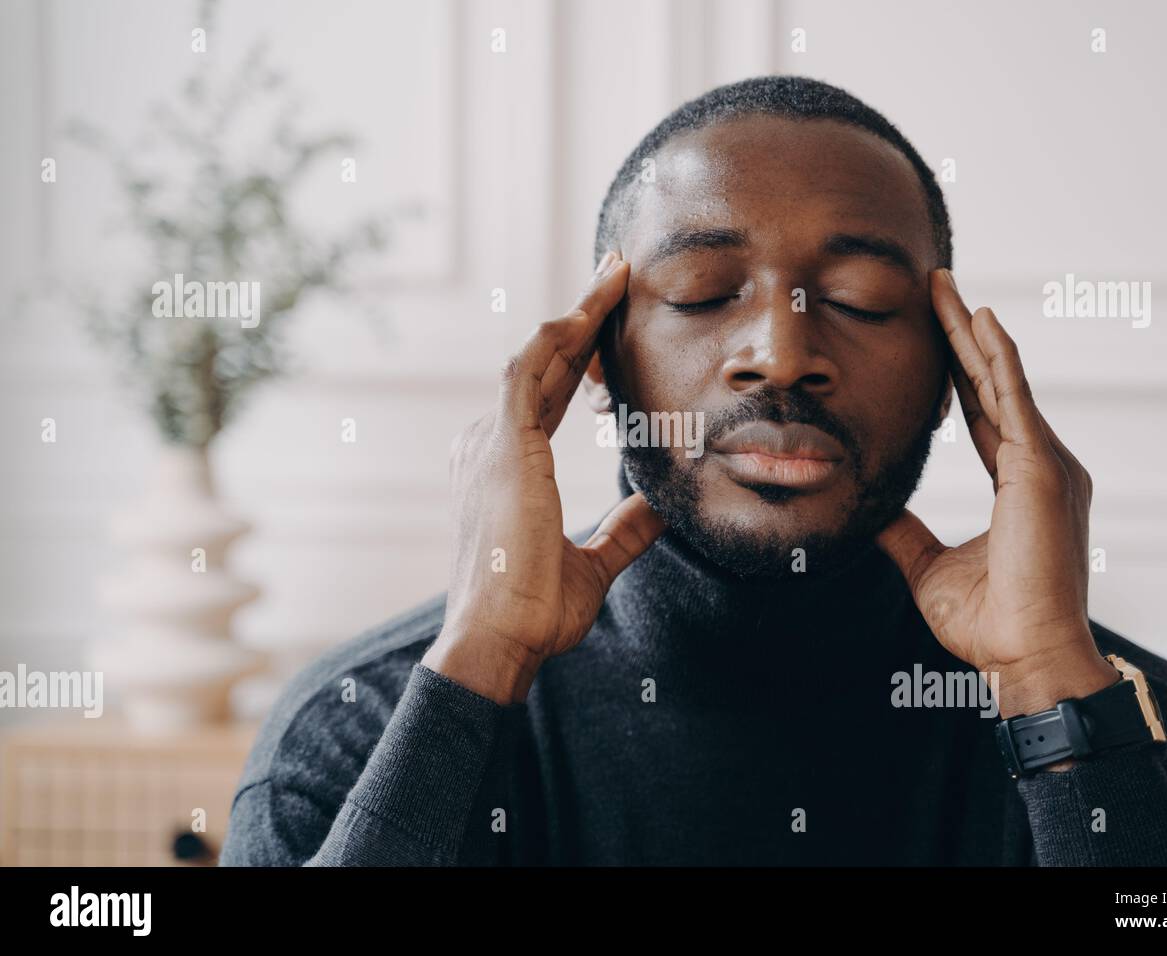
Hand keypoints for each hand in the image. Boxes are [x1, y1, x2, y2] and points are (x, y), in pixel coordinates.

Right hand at [424, 251, 665, 703]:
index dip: (577, 359)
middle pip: (543, 367)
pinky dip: (558, 338)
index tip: (607, 328)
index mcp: (506, 467)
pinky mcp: (503, 445)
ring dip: (577, 315)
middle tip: (617, 276)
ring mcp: (491, 441)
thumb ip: (627, 528)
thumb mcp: (596, 561)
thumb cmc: (535, 610)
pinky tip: (588, 312)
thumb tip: (664, 505)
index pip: (546, 397)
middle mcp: (490, 445)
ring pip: (538, 357)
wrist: (500, 638)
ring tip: (615, 276)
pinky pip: (528, 371)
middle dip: (582, 320)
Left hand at [876, 269, 1117, 727]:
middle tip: (937, 288)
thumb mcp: (927, 566)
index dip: (956, 372)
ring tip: (946, 289)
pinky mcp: (1041, 469)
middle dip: (962, 335)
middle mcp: (1038, 464)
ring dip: (971, 332)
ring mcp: (1045, 462)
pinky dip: (996, 358)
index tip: (934, 334)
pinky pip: (1013, 400)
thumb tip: (869, 509)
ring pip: (1000, 380)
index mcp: (1017, 482)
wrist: (1025, 656)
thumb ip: (902, 531)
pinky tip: (980, 322)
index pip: (980, 412)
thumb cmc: (989, 622)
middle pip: (990, 384)